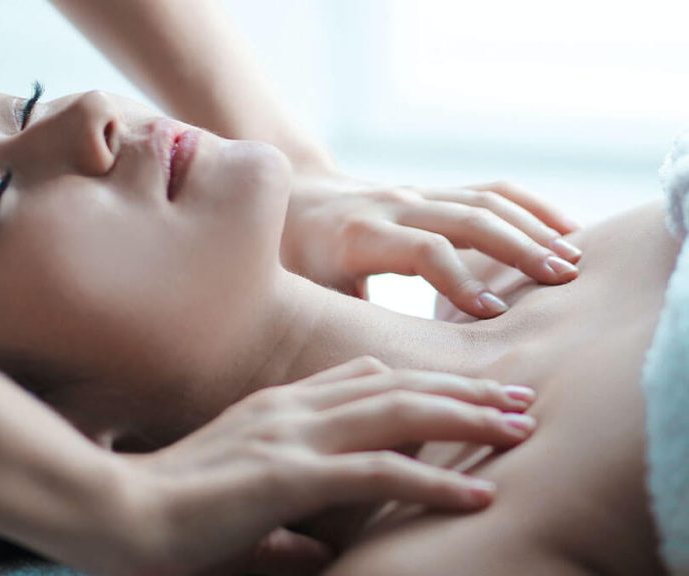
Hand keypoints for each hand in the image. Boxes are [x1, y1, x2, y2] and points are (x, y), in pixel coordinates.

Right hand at [103, 356, 536, 575]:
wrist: (117, 513)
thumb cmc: (169, 513)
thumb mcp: (238, 508)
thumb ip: (283, 524)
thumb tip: (318, 552)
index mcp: (277, 408)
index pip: (363, 378)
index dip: (420, 382)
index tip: (466, 392)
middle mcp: (291, 409)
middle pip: (395, 385)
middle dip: (461, 390)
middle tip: (518, 399)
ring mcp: (291, 436)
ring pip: (398, 414)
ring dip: (465, 420)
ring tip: (519, 429)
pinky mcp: (290, 475)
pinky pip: (379, 472)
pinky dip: (433, 482)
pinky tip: (477, 495)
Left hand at [280, 173, 581, 317]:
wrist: (295, 201)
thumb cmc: (298, 262)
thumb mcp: (308, 294)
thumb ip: (342, 325)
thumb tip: (377, 377)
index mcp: (359, 236)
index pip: (422, 249)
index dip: (459, 277)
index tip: (493, 313)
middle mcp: (394, 208)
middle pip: (465, 218)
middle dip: (516, 248)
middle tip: (561, 281)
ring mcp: (418, 195)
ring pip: (484, 200)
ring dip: (533, 227)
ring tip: (574, 260)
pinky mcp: (436, 194)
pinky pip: (490, 191)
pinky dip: (531, 206)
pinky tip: (567, 229)